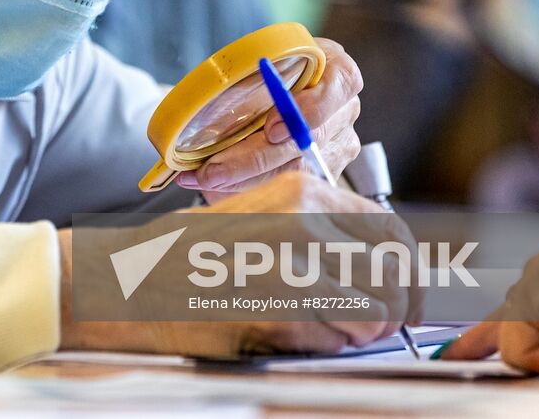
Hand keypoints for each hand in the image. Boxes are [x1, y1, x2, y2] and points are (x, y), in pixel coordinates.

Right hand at [59, 172, 418, 357]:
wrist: (131, 284)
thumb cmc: (192, 255)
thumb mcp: (260, 217)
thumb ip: (319, 231)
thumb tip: (381, 269)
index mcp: (302, 190)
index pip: (388, 230)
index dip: (407, 271)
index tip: (405, 297)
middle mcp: (304, 220)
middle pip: (390, 275)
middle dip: (390, 309)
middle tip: (373, 327)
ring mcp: (292, 265)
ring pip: (370, 313)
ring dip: (357, 333)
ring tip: (321, 330)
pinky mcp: (278, 310)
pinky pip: (334, 341)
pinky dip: (324, 348)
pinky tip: (290, 335)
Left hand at [175, 38, 362, 201]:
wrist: (292, 87)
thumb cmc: (278, 70)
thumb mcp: (268, 61)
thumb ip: (252, 76)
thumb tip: (212, 96)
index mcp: (338, 75)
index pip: (338, 87)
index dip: (309, 109)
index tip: (273, 129)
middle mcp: (344, 113)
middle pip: (308, 141)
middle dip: (254, 159)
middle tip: (213, 170)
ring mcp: (338, 146)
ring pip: (296, 171)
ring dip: (245, 180)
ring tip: (206, 180)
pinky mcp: (325, 172)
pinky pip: (288, 186)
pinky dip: (249, 188)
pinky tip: (218, 189)